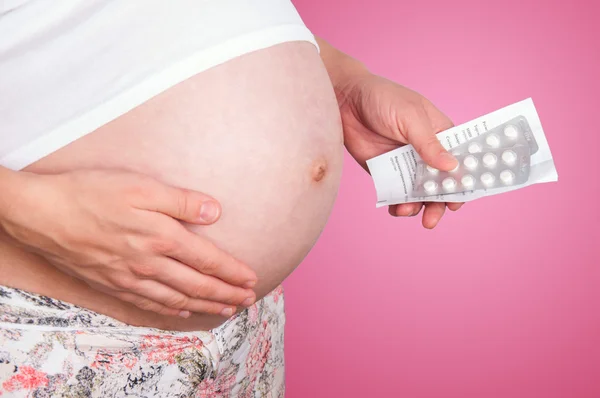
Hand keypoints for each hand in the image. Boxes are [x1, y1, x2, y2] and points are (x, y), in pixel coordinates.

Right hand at [0, 169, 256, 317]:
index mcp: (160, 236)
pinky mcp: (111, 283)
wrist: (40, 214)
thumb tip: (216, 211)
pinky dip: (170, 310)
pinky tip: (181, 311)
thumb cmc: (90, 193)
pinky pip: (148, 303)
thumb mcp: (140, 185)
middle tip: (248, 301)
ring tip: (225, 310)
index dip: (232, 272)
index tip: (252, 279)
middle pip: (197, 285)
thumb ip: (181, 201)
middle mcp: (149, 263)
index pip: (207, 260)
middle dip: (226, 294)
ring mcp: (129, 277)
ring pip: (176, 299)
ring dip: (205, 305)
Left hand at [336, 72, 463, 227]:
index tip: (458, 200)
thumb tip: (451, 166)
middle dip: (440, 203)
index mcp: (441, 134)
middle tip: (432, 218)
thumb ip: (428, 143)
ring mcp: (407, 164)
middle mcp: (427, 152)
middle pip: (442, 183)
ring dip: (419, 207)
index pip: (461, 160)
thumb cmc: (382, 98)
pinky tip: (396, 209)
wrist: (344, 102)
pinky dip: (399, 205)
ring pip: (420, 193)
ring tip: (407, 210)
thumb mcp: (410, 117)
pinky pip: (398, 194)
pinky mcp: (387, 173)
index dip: (464, 182)